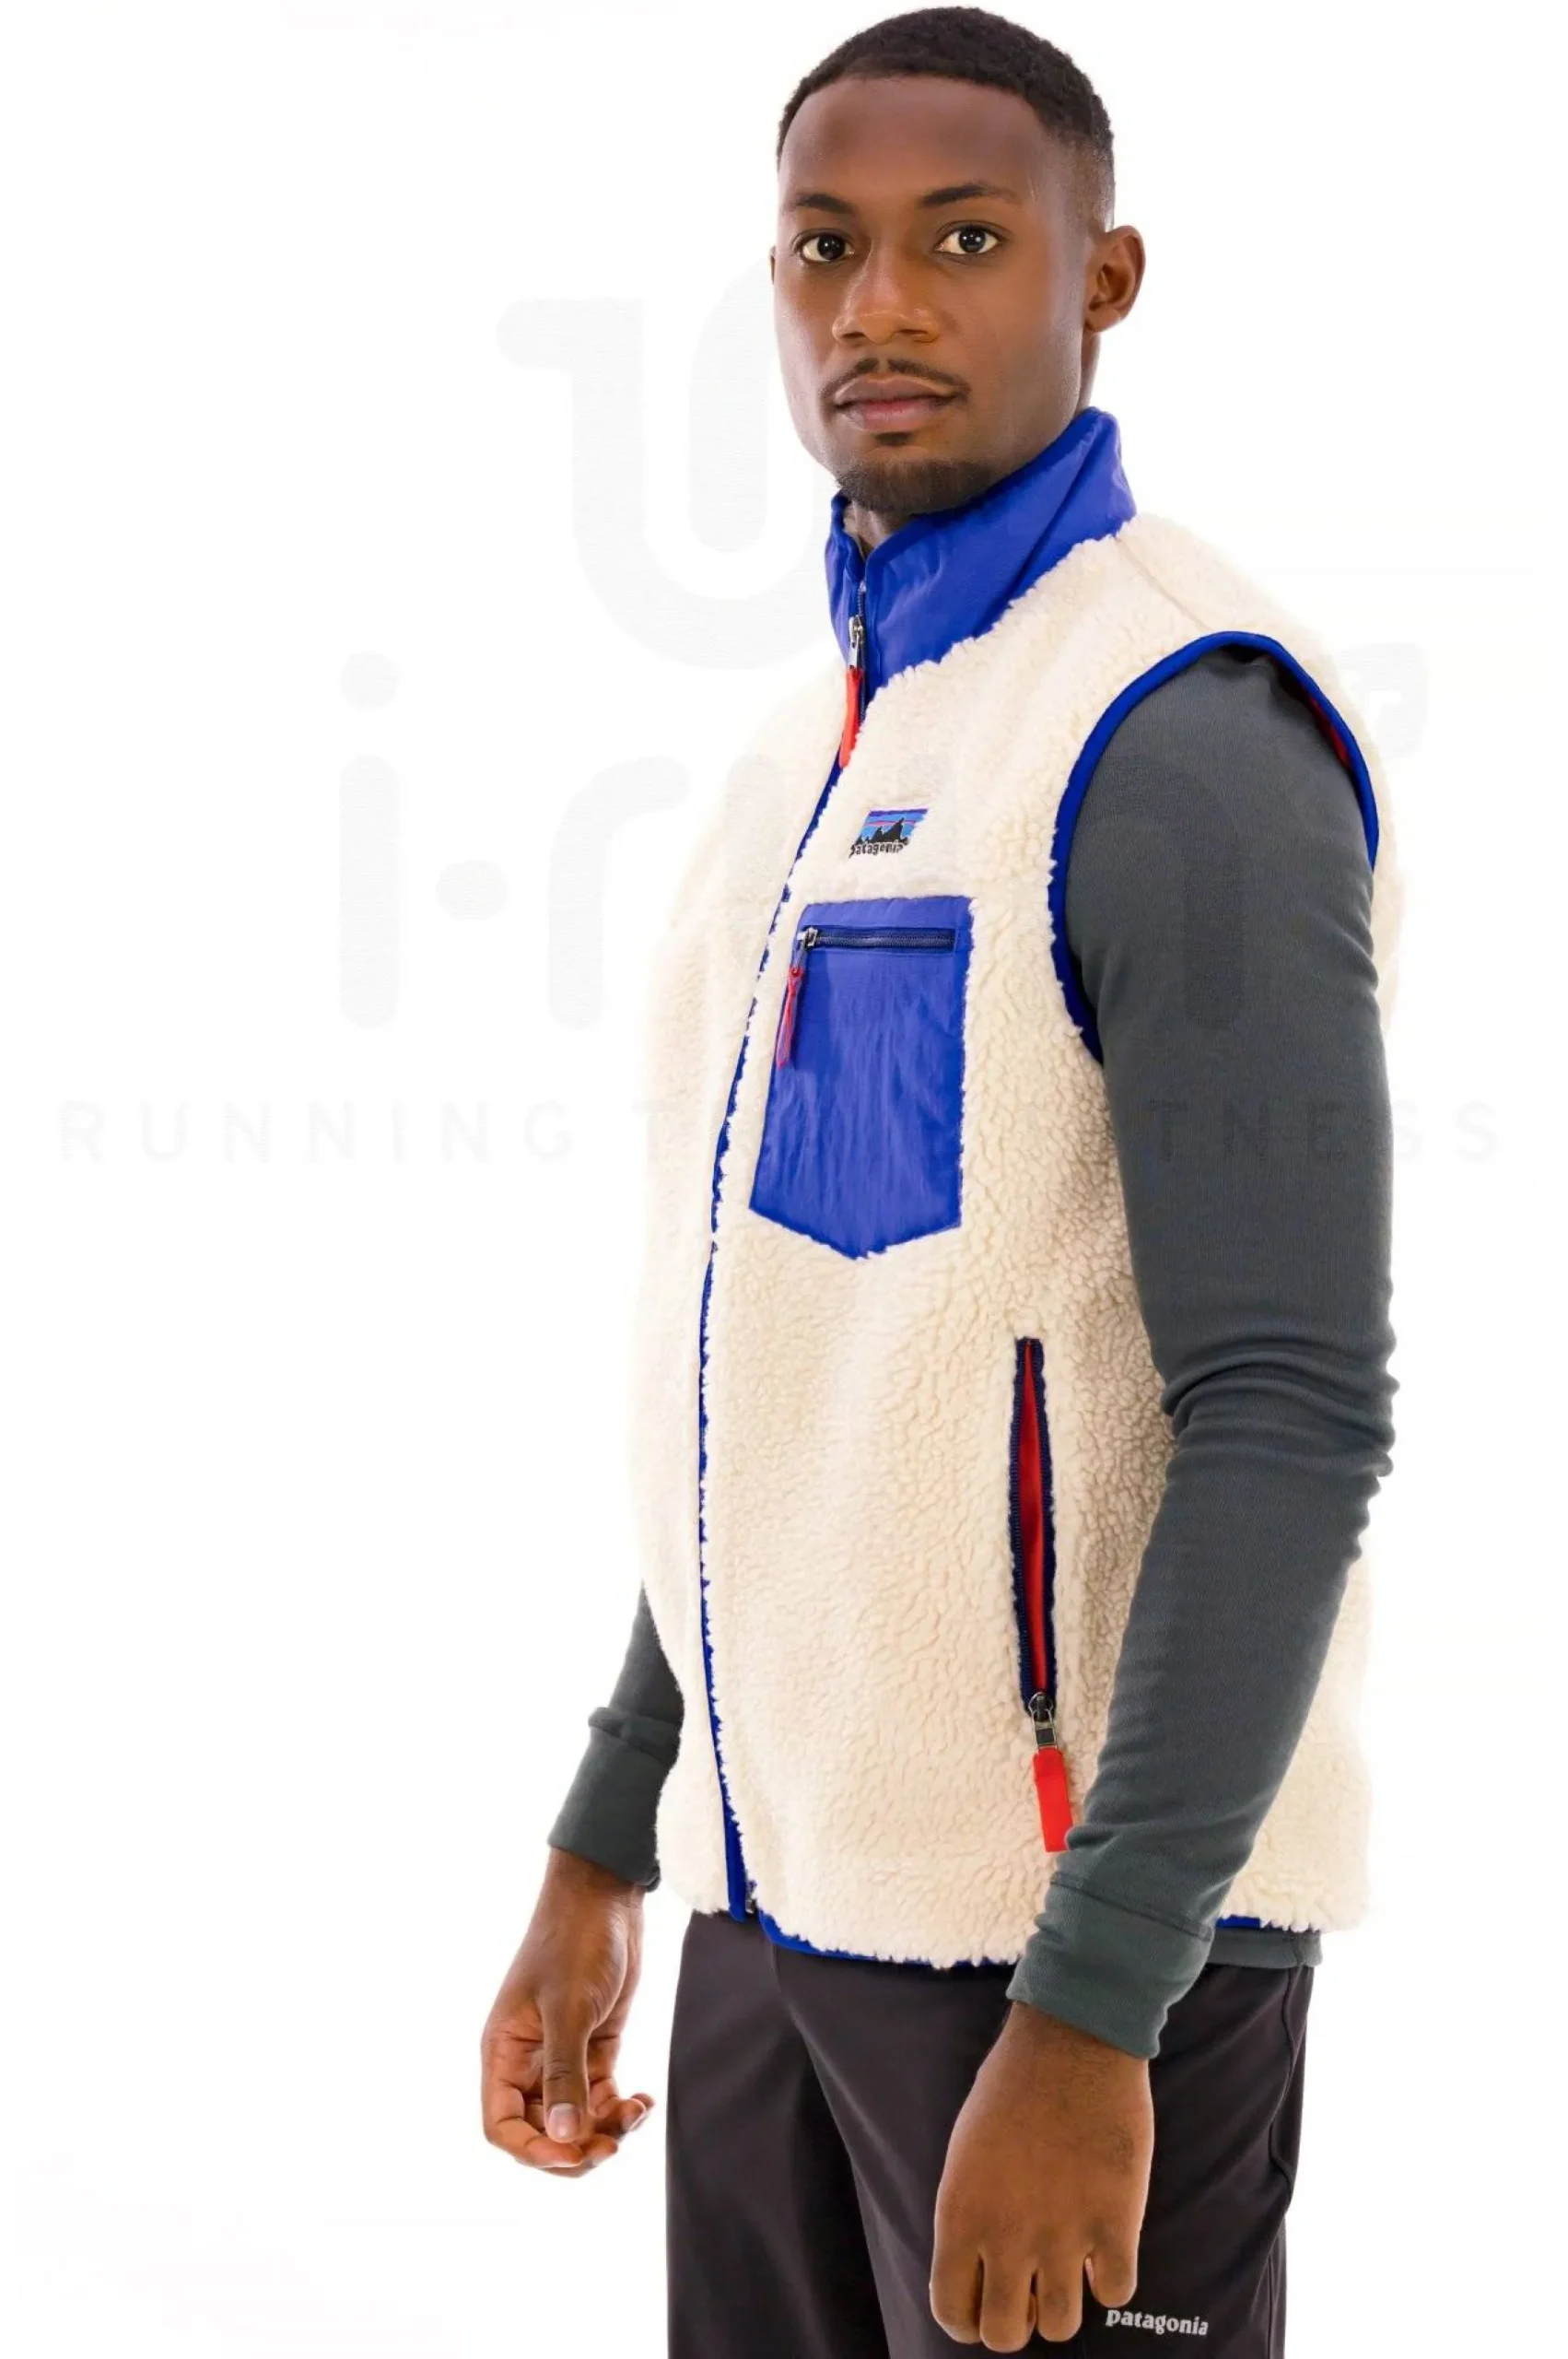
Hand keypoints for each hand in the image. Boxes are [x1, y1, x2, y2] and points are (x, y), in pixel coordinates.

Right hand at [479, 1846, 656, 2177]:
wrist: (606, 1897)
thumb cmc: (574, 1942)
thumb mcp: (568, 2008)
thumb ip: (564, 2074)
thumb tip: (562, 2138)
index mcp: (504, 2052)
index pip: (503, 2125)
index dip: (532, 2150)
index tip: (571, 2154)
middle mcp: (529, 2060)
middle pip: (541, 2131)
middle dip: (573, 2148)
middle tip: (610, 2147)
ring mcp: (562, 2055)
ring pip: (574, 2119)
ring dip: (603, 2131)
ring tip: (634, 2116)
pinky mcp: (594, 2046)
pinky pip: (601, 2096)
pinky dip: (620, 2109)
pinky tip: (644, 2102)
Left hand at [930, 2001, 1152, 2347]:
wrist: (1071, 2037)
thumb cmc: (1012, 2085)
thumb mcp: (967, 2153)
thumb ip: (972, 2214)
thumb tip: (985, 2265)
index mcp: (961, 2214)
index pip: (953, 2312)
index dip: (970, 2320)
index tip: (985, 2304)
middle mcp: (1007, 2234)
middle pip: (1006, 2334)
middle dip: (1018, 2320)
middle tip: (1031, 2288)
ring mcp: (1064, 2232)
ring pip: (1063, 2327)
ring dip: (1065, 2305)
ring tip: (1069, 2265)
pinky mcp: (1116, 2221)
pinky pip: (1116, 2292)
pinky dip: (1112, 2279)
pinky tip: (1107, 2243)